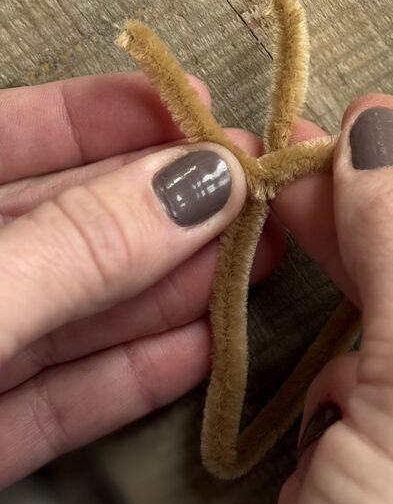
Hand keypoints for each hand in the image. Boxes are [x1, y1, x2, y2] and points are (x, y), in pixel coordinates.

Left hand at [0, 71, 272, 488]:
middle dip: (162, 205)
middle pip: (61, 224)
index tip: (193, 103)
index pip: (10, 135)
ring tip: (257, 261)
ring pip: (72, 312)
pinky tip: (198, 350)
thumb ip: (79, 246)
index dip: (104, 112)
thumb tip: (197, 184)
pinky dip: (128, 377)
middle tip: (253, 192)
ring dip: (167, 289)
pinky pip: (55, 400)